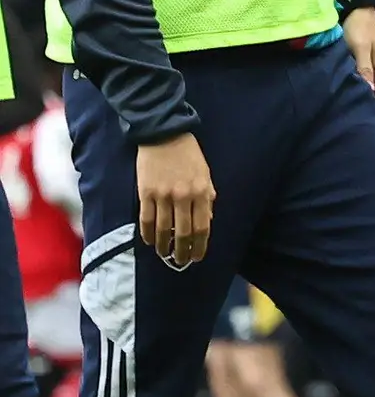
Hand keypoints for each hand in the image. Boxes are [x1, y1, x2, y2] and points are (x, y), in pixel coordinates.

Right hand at [137, 134, 214, 268]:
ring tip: (165, 255)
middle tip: (181, 262)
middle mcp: (183, 196)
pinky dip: (147, 234)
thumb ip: (207, 197)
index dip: (200, 245)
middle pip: (183, 232)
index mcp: (201, 192)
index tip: (198, 256)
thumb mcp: (205, 174)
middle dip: (183, 251)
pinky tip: (149, 242)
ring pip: (163, 229)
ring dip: (164, 246)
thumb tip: (207, 220)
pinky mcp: (145, 192)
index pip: (203, 227)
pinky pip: (146, 219)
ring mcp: (163, 195)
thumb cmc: (188, 154)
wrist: (163, 134)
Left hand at [344, 7, 374, 123]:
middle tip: (371, 138)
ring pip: (373, 95)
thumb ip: (363, 68)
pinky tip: (351, 107)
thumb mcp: (360, 46)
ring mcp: (371, 69)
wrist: (354, 4)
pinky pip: (363, 88)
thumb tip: (368, 92)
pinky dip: (360, 99)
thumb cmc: (358, 25)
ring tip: (361, 127)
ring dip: (370, 110)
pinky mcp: (360, 65)